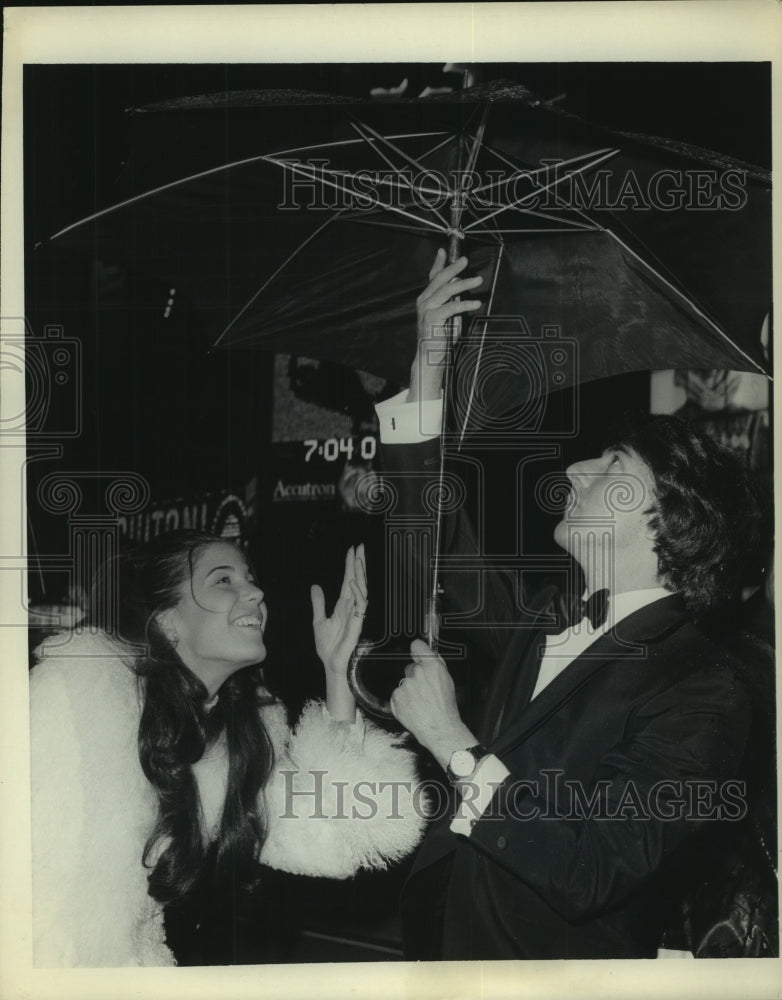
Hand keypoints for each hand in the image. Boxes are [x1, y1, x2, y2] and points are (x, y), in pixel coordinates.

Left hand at [311, 544, 367, 676]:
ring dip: (360, 574)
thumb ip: (318, 603)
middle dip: (359, 564)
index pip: (348, 580)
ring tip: (358, 559)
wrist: (330, 663)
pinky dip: (358, 593)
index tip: (352, 550)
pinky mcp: (357, 623)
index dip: (350, 565)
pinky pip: (360, 605)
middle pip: (358, 580)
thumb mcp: (318, 620)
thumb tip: (315, 586)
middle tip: (361, 547)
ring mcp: (356, 614)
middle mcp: (351, 607)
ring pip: (362, 589)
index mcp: (343, 605)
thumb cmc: (328, 646)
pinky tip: (354, 582)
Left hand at [390, 638, 476, 769]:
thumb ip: (437, 666)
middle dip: (415, 677)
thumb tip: (430, 656)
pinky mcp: (397, 696)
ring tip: (420, 703)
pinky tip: (413, 707)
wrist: (439, 728)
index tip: (415, 649)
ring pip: (404, 683)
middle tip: (424, 691)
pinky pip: (398, 695)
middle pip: (411, 668)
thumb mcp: (447, 682)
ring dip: (409, 691)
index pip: (418, 646)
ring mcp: (406, 685)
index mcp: (433, 667)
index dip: (417, 648)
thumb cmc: (445, 709)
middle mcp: (418, 673)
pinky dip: (403, 701)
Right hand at [409, 249, 482, 402]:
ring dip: (464, 283)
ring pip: (446, 290)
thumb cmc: (440, 338)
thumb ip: (452, 303)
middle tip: (465, 260)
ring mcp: (426, 309)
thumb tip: (461, 290)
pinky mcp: (432, 319)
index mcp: (426, 298)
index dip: (438, 263)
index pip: (432, 277)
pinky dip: (465, 304)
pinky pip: (451, 307)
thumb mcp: (448, 317)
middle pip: (439, 279)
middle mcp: (424, 301)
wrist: (430, 357)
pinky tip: (476, 302)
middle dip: (453, 268)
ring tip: (478, 279)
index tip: (444, 251)